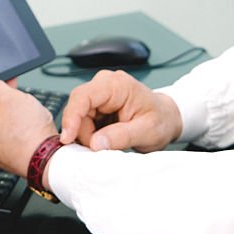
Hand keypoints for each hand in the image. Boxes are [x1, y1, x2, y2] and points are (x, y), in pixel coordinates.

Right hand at [60, 70, 181, 151]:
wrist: (166, 118)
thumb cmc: (160, 120)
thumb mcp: (146, 132)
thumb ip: (121, 136)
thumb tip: (95, 143)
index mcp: (117, 85)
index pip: (83, 96)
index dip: (71, 117)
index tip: (67, 138)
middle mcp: (105, 84)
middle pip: (77, 109)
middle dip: (83, 132)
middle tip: (100, 149)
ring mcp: (99, 94)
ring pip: (78, 117)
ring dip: (87, 134)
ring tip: (109, 143)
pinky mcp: (97, 104)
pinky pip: (83, 120)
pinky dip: (90, 134)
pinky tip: (105, 139)